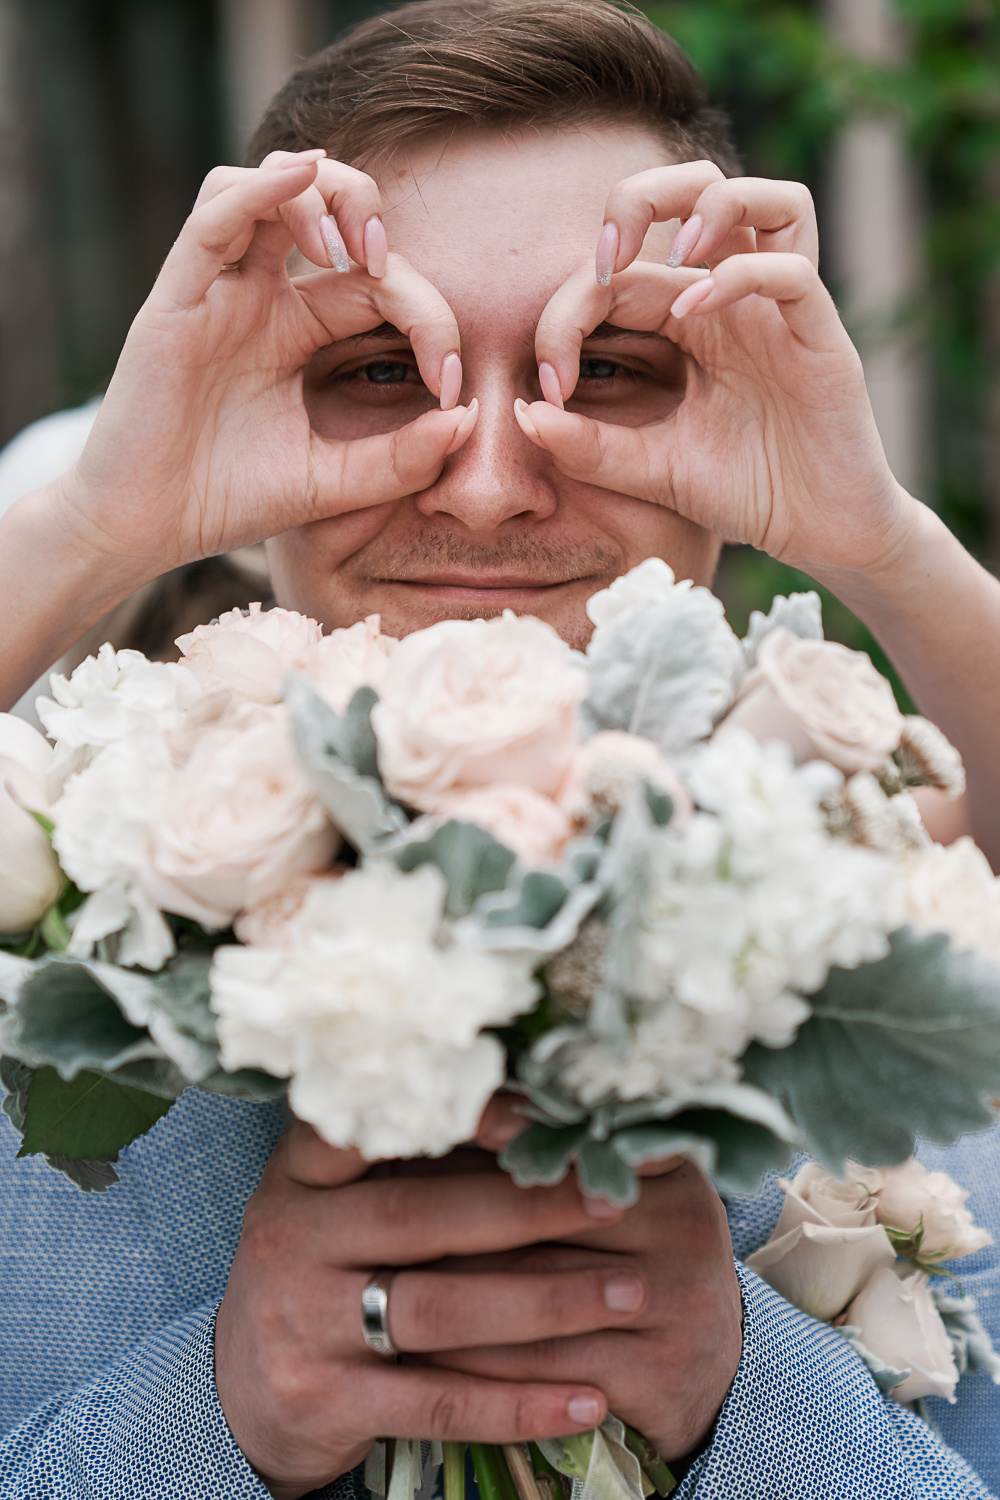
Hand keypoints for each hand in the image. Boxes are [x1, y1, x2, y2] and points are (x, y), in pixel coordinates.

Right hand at [52, 150, 476, 585]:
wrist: (149, 530)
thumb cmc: (231, 499)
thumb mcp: (334, 482)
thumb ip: (401, 458)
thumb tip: (472, 419)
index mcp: (301, 330)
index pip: (378, 284)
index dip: (428, 315)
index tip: (450, 381)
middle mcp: (261, 296)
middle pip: (324, 206)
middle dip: (370, 216)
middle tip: (389, 270)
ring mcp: (218, 291)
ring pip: (271, 187)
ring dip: (321, 195)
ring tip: (350, 248)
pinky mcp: (176, 299)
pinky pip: (215, 215)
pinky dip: (259, 188)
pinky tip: (298, 183)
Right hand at [216, 1122, 651, 1499]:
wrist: (245, 1393)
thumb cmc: (326, 1270)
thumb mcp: (339, 1203)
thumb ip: (411, 1161)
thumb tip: (536, 1111)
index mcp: (302, 1173)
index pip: (373, 1126)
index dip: (457, 1115)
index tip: (540, 1113)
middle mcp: (290, 1235)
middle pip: (422, 1214)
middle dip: (531, 1205)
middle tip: (615, 1197)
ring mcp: (301, 1321)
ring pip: (439, 1309)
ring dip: (546, 1303)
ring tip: (629, 1292)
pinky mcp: (323, 1400)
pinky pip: (437, 1405)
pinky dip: (519, 1405)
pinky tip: (589, 1400)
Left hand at [407, 1097, 743, 1466]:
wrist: (705, 1373)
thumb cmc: (631, 1264)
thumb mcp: (612, 1202)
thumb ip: (545, 1160)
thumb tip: (438, 1102)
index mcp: (668, 1166)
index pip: (575, 1141)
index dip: (504, 1133)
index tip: (431, 1126)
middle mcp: (686, 1224)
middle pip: (545, 1216)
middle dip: (448, 1216)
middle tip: (367, 1209)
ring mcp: (680, 1303)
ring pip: (535, 1293)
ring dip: (445, 1291)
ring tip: (373, 1278)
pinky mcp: (660, 1377)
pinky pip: (544, 1368)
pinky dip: (474, 1365)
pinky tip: (416, 1354)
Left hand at [515, 161, 910, 579]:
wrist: (813, 532)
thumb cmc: (740, 490)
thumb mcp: (648, 470)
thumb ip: (588, 446)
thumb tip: (524, 414)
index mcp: (689, 319)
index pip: (621, 273)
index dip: (570, 309)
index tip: (551, 381)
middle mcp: (735, 298)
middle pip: (695, 188)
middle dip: (636, 200)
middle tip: (605, 259)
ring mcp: (780, 310)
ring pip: (764, 199)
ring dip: (705, 210)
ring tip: (671, 261)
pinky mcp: (820, 335)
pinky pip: (790, 270)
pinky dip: (738, 275)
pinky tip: (694, 314)